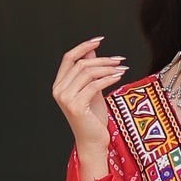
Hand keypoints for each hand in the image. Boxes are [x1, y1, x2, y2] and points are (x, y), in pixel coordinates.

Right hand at [53, 35, 125, 180]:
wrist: (93, 141)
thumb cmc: (92, 117)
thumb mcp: (91, 90)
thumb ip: (89, 72)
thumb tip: (92, 52)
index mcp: (59, 85)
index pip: (68, 58)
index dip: (83, 46)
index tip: (99, 40)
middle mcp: (59, 90)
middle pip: (81, 64)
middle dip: (102, 59)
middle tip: (119, 59)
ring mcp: (66, 99)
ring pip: (88, 73)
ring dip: (108, 68)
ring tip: (121, 68)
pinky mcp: (76, 106)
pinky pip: (94, 85)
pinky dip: (108, 78)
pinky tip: (119, 77)